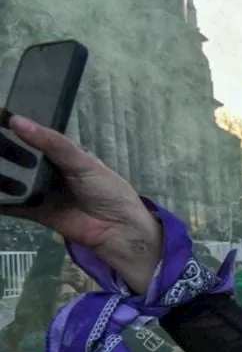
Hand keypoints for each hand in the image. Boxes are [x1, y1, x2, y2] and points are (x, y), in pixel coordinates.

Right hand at [2, 115, 160, 292]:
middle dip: (1, 149)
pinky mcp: (32, 210)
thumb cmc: (107, 190)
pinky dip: (1, 198)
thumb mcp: (82, 162)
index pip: (30, 135)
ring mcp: (37, 190)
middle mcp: (45, 169)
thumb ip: (53, 144)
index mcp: (59, 153)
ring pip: (10, 178)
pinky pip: (11, 203)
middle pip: (16, 156)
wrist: (118, 230)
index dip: (11, 127)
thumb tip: (18, 121)